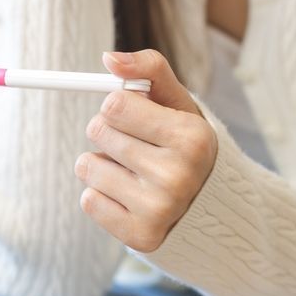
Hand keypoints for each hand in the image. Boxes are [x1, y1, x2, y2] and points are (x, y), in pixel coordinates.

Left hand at [76, 50, 217, 252]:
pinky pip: (88, 200)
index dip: (118, 106)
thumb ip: (147, 69)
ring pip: (87, 166)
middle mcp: (178, 175)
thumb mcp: (177, 102)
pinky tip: (128, 196)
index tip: (135, 116)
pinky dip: (100, 194)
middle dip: (108, 132)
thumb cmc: (183, 144)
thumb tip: (109, 59)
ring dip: (102, 164)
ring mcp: (159, 210)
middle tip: (136, 145)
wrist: (208, 207)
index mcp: (192, 137)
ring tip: (132, 172)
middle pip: (98, 131)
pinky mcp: (140, 236)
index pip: (114, 103)